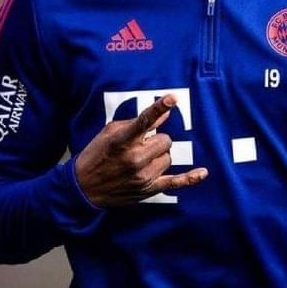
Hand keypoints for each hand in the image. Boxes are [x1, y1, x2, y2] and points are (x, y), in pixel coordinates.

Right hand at [75, 93, 207, 205]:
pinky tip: (203, 172)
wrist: (84, 188)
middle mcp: (134, 159)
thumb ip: (138, 122)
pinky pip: (175, 182)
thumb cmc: (97, 154)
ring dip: (159, 155)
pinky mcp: (148, 190)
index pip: (144, 121)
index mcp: (122, 141)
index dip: (159, 108)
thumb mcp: (111, 132)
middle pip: (165, 140)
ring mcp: (143, 176)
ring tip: (141, 159)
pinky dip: (190, 178)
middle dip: (156, 140)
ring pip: (168, 157)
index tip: (172, 98)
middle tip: (141, 144)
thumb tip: (165, 113)